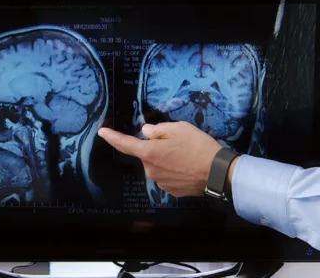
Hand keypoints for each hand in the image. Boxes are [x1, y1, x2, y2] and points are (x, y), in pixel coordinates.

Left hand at [98, 121, 220, 197]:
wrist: (217, 172)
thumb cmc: (198, 146)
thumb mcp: (179, 128)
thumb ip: (159, 129)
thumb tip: (146, 132)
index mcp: (149, 153)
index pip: (125, 144)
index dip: (112, 137)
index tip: (102, 132)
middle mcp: (150, 170)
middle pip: (148, 155)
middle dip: (157, 148)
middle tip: (178, 142)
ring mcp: (160, 182)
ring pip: (158, 166)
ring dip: (167, 160)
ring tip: (187, 155)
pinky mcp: (172, 191)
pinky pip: (168, 177)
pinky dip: (175, 171)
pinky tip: (189, 167)